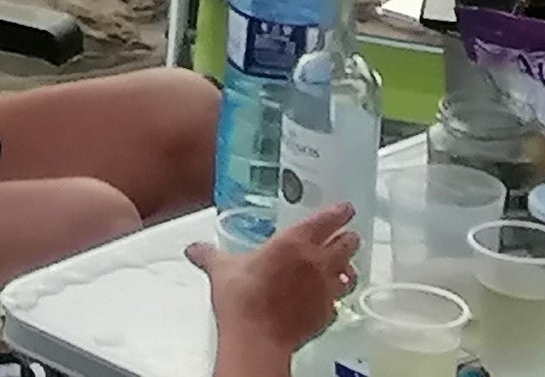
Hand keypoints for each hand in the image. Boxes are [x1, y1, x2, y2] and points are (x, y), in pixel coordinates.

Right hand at [191, 203, 357, 368]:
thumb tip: (195, 249)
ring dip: (348, 270)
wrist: (257, 337)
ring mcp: (325, 291)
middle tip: (347, 235)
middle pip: (346, 245)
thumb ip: (210, 255)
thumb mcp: (221, 269)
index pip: (326, 220)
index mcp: (294, 243)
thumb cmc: (243, 298)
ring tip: (343, 269)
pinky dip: (334, 301)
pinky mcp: (326, 316)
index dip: (339, 212)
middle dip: (348, 238)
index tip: (345, 208)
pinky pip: (337, 305)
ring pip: (349, 275)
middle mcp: (316, 264)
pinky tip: (326, 302)